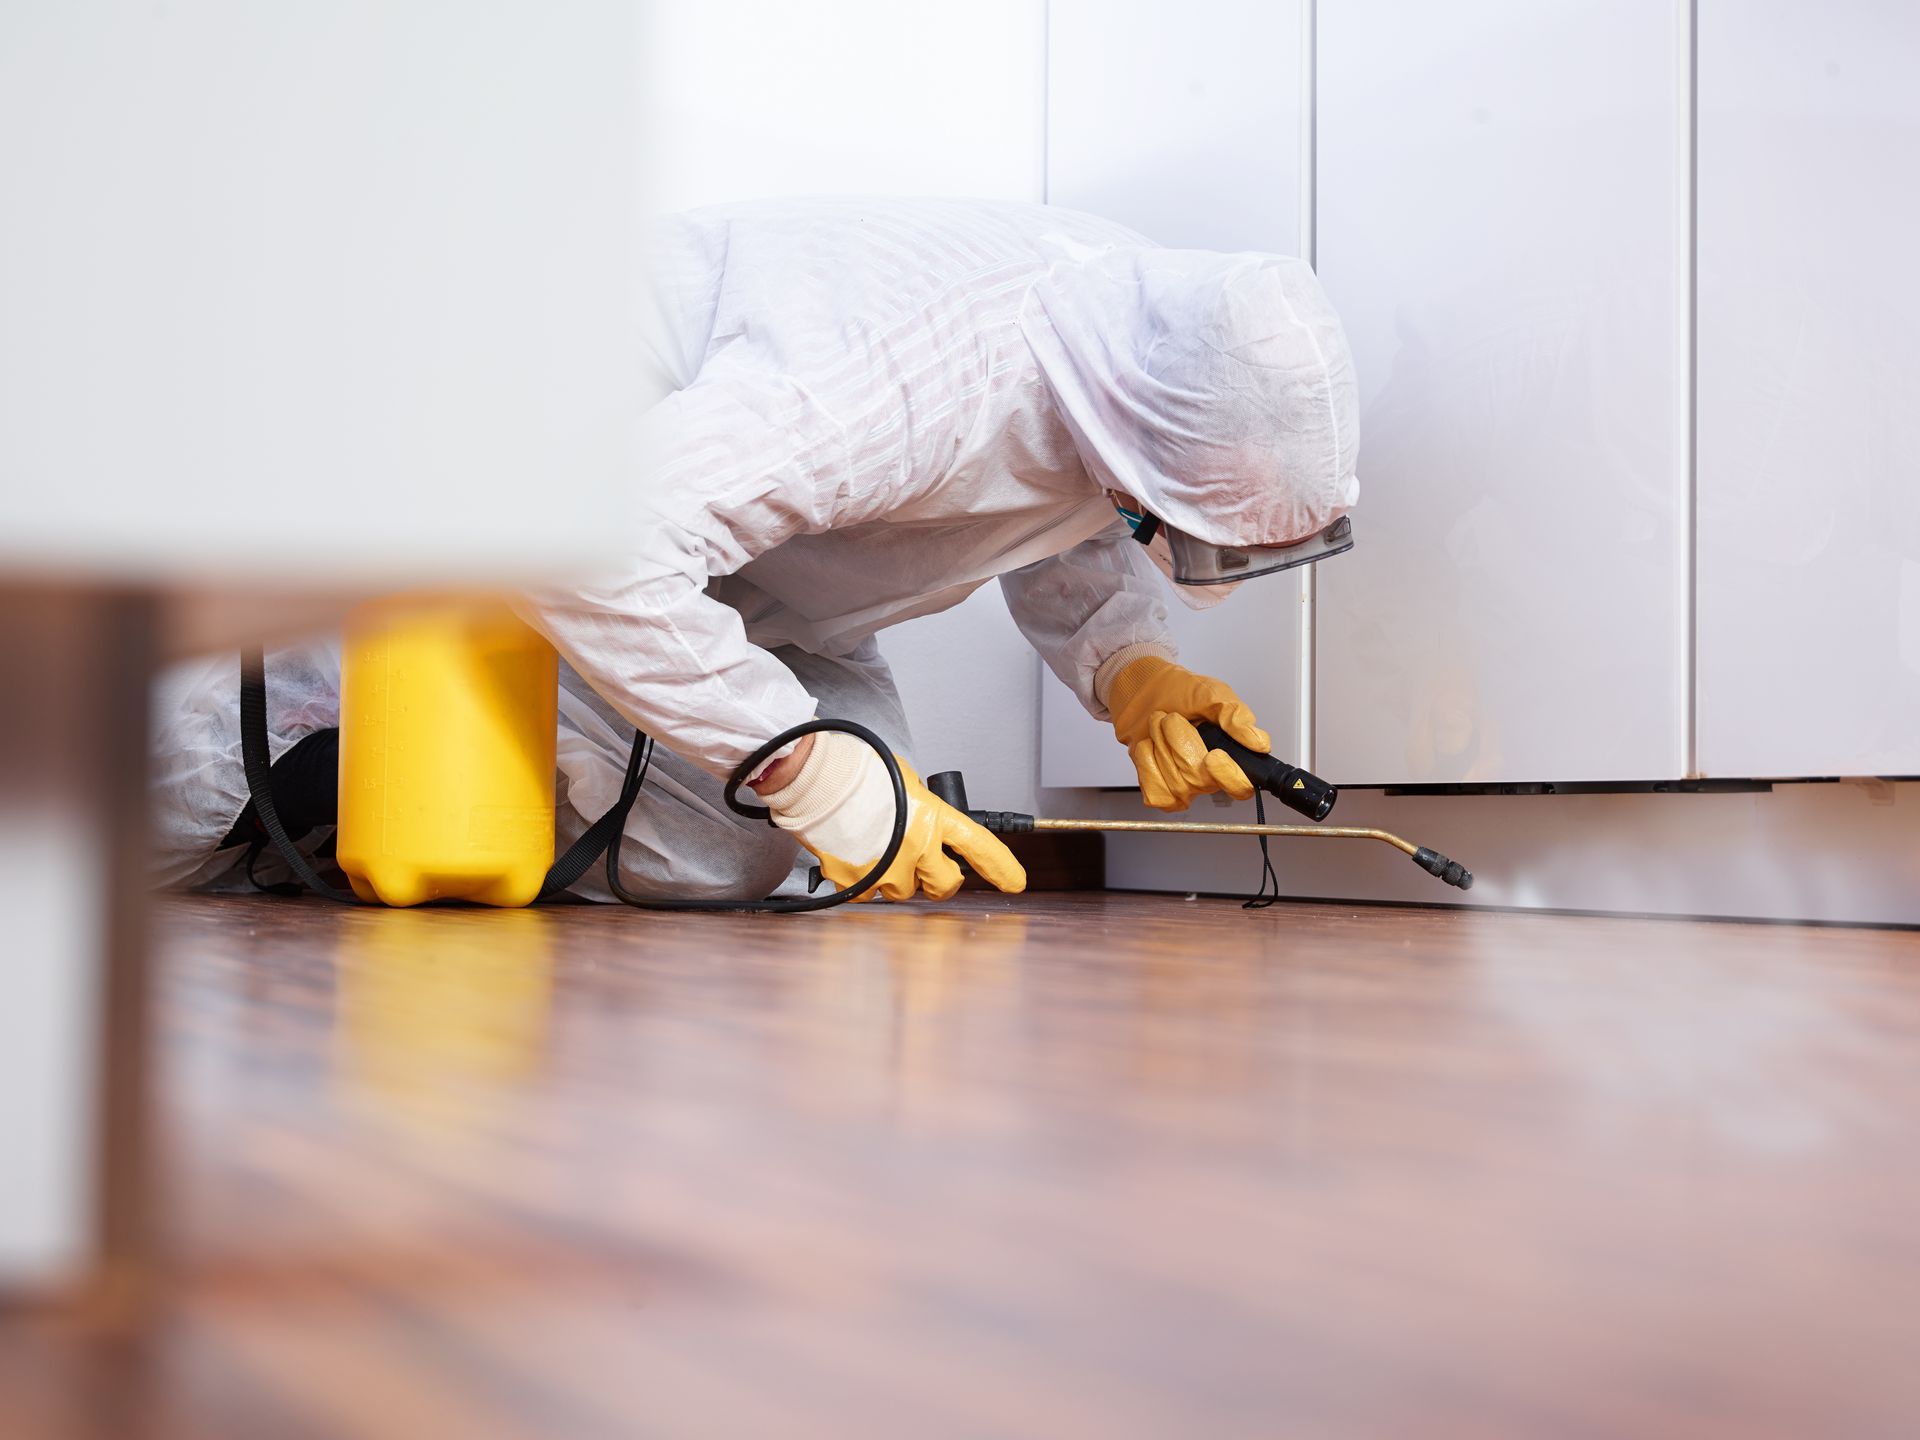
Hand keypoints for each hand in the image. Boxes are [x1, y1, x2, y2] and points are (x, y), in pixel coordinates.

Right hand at [760, 732, 1026, 900]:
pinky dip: (864, 881)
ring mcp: (886, 870)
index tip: (1014, 882)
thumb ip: (921, 804)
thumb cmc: (857, 770)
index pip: (979, 846)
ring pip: (904, 892)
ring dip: (897, 877)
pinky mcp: (856, 883)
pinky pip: (868, 895)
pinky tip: (856, 855)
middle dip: (939, 878)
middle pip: (944, 884)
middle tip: (925, 865)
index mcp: (933, 817)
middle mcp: (916, 848)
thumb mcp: (904, 779)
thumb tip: (922, 816)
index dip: (1001, 867)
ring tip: (877, 847)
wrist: (815, 778)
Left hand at [1103, 654, 1270, 811]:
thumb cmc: (1180, 692)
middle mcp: (1208, 776)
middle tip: (1173, 719)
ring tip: (1160, 728)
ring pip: (1175, 785)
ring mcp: (1183, 787)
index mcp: (1230, 756)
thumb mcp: (1214, 694)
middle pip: (1199, 779)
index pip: (1240, 786)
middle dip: (1179, 741)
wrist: (1144, 690)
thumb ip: (1237, 717)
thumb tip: (1260, 742)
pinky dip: (1146, 762)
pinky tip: (1150, 747)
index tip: (1214, 755)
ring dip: (1160, 746)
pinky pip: (1154, 792)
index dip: (1228, 776)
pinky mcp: (1159, 791)